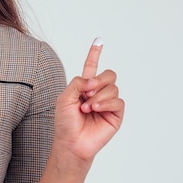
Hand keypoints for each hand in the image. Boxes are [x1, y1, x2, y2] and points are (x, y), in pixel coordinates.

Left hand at [53, 38, 124, 164]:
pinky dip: (106, 103)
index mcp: (84, 86)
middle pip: (109, 74)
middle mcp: (98, 92)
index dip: (95, 53)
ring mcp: (108, 103)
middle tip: (88, 91)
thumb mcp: (64, 97)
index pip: (91, 66)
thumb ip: (77, 83)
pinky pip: (118, 101)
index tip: (99, 40)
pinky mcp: (116, 114)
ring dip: (98, 95)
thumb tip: (93, 80)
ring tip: (87, 107)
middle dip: (99, 80)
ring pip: (113, 87)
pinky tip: (95, 109)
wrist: (71, 142)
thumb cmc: (65, 122)